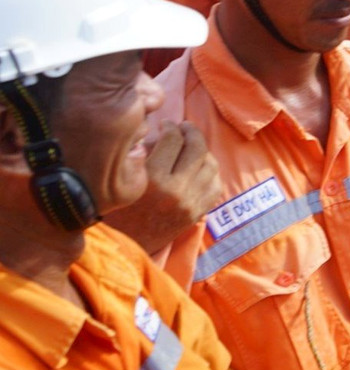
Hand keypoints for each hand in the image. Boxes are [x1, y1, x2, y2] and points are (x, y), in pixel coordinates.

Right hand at [107, 122, 221, 253]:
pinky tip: (199, 168)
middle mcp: (175, 190)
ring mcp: (190, 203)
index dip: (170, 126)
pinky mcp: (196, 214)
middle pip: (198, 148)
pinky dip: (211, 173)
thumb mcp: (120, 178)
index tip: (166, 124)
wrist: (120, 246)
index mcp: (151, 179)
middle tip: (184, 128)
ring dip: (203, 152)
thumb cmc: (113, 208)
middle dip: (192, 132)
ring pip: (211, 165)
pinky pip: (216, 186)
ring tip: (191, 147)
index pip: (172, 139)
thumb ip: (139, 153)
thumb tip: (159, 131)